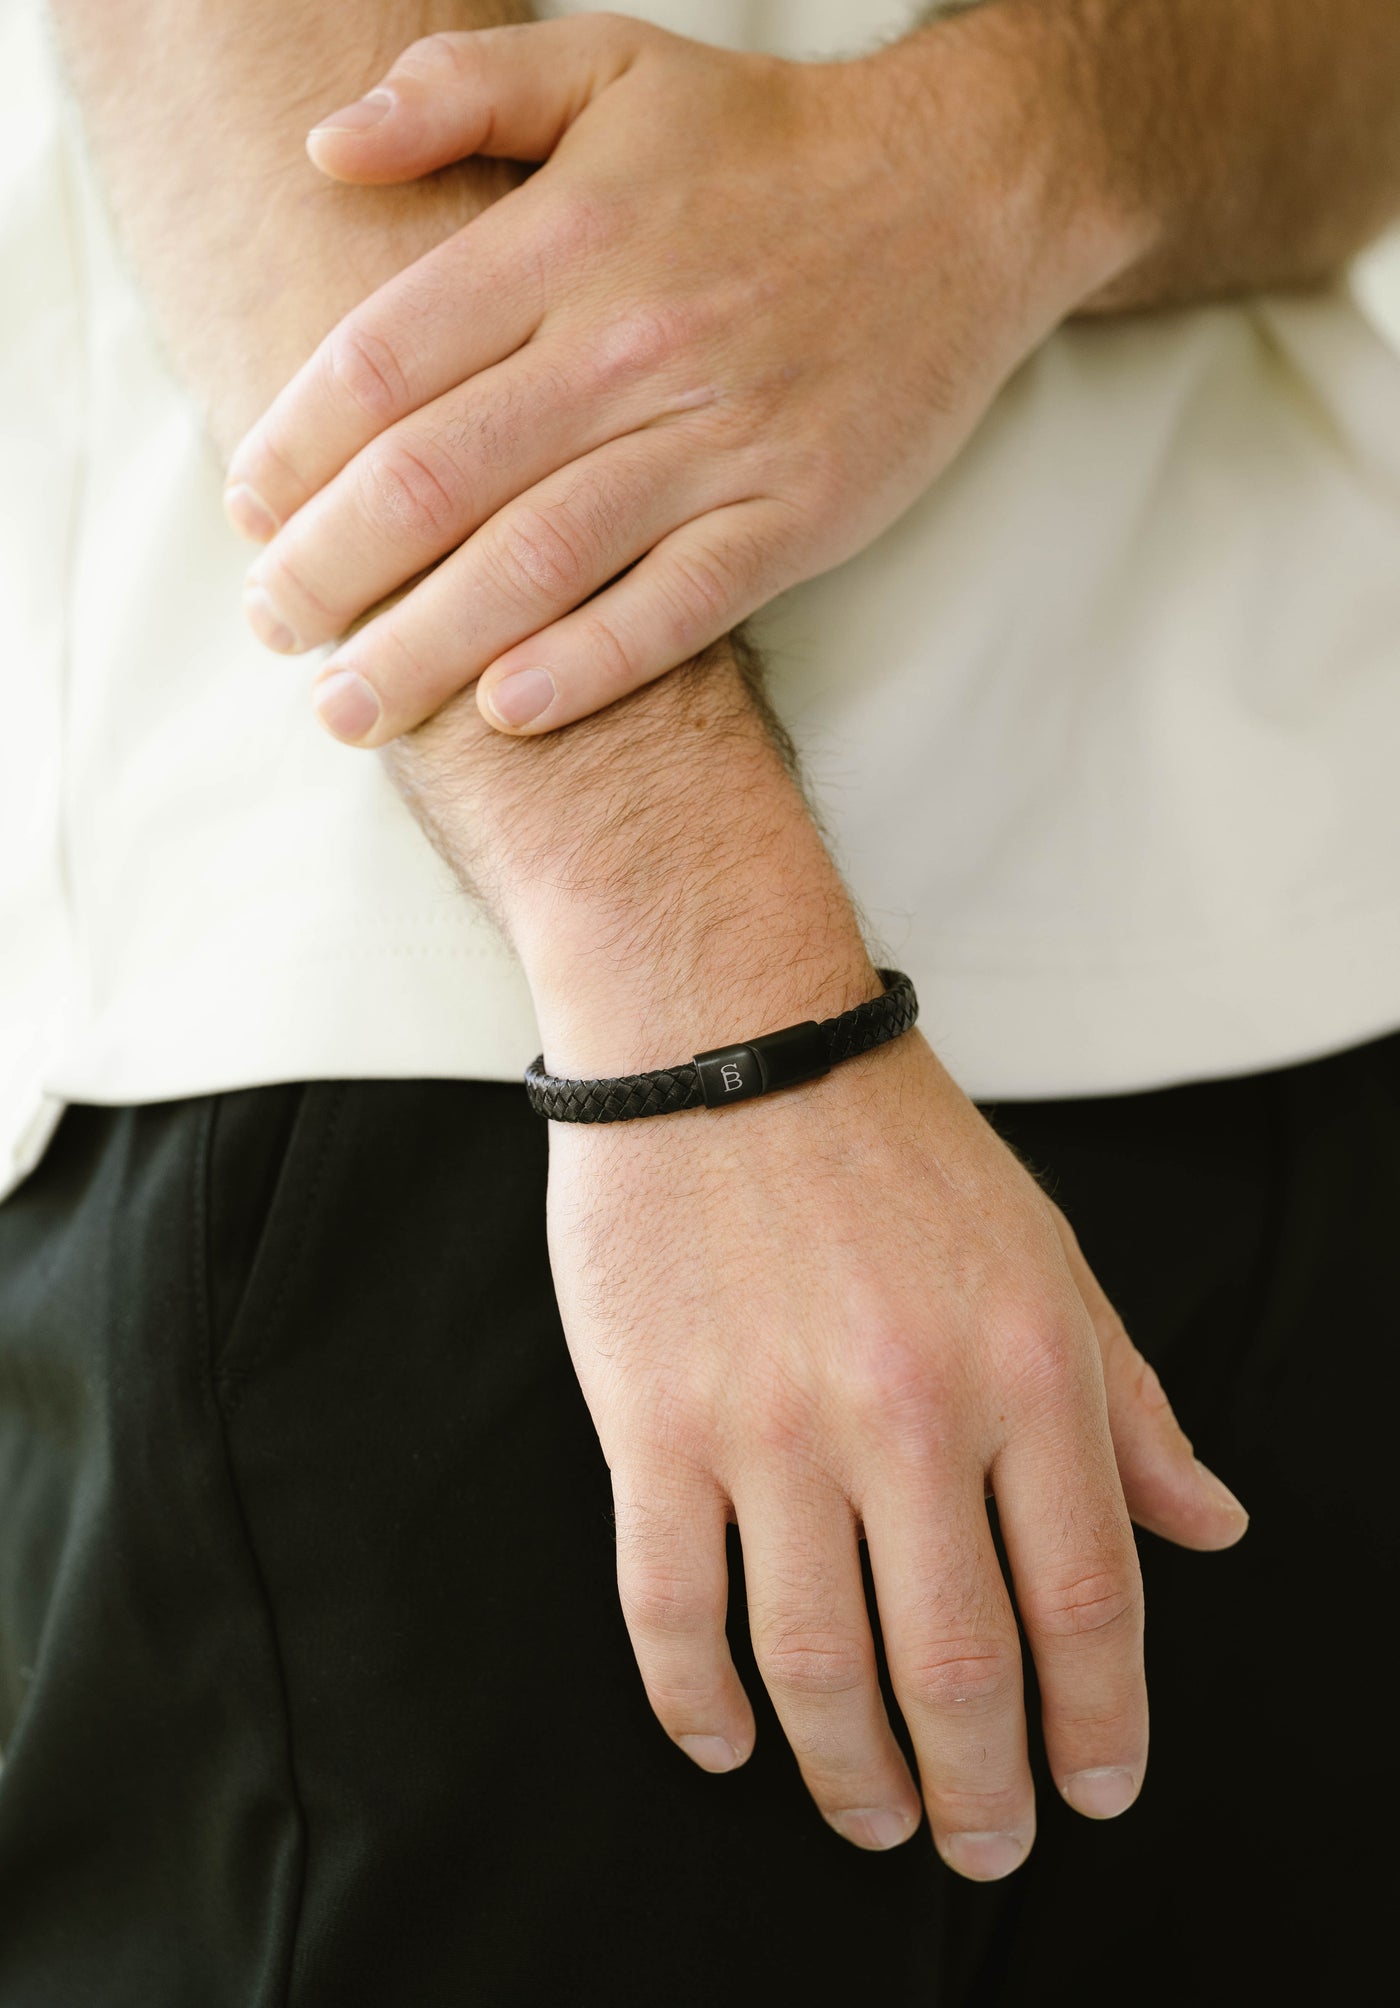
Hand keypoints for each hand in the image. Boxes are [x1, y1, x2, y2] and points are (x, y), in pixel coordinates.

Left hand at [224, 12, 1137, 744]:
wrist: (967, 193)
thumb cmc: (764, 140)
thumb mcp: (607, 65)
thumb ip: (455, 88)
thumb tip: (319, 147)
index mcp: (564, 238)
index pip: (383, 363)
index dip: (295, 449)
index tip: (249, 512)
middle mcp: (629, 343)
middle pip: (436, 480)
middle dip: (330, 572)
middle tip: (273, 628)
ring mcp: (718, 439)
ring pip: (536, 563)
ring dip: (422, 648)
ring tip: (347, 707)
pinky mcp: (795, 515)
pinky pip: (674, 611)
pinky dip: (585, 668)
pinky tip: (505, 711)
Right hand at [541, 1018, 1247, 1877]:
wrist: (721, 1036)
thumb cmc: (893, 1143)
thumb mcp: (1048, 1253)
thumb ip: (1129, 1401)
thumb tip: (1211, 1524)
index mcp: (1028, 1364)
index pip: (1090, 1598)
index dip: (1100, 1723)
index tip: (1095, 1790)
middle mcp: (911, 1408)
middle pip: (959, 1665)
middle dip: (980, 1790)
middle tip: (980, 1845)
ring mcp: (772, 1424)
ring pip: (816, 1666)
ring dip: (850, 1773)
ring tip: (871, 1816)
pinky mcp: (652, 1424)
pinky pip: (671, 1611)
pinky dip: (697, 1706)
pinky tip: (728, 1743)